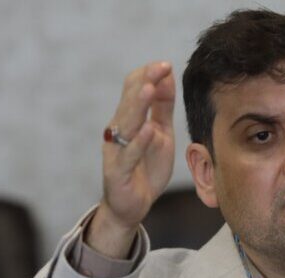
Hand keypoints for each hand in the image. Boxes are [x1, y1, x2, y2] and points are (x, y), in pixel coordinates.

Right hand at [88, 62, 175, 257]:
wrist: (132, 206)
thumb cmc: (145, 168)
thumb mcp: (161, 134)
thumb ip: (162, 108)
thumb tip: (167, 76)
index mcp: (129, 120)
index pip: (133, 89)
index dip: (148, 75)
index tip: (166, 64)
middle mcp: (119, 131)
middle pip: (129, 101)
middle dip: (145, 82)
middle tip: (160, 67)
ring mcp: (116, 151)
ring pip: (126, 124)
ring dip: (138, 105)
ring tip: (151, 88)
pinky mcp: (117, 172)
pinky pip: (128, 155)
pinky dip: (138, 142)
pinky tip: (148, 129)